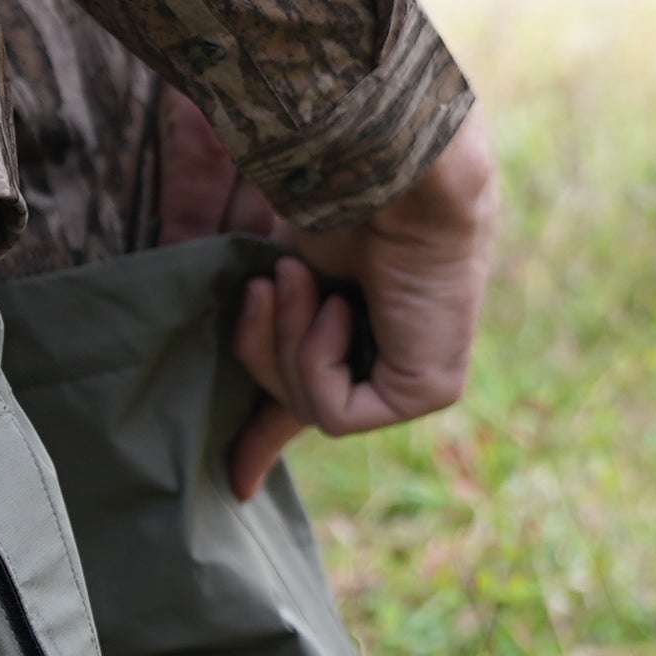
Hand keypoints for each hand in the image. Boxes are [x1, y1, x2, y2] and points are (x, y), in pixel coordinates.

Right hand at [222, 110, 496, 500]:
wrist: (389, 171)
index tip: (238, 484)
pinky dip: (317, 357)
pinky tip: (341, 307)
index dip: (265, 437)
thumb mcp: (277, 281)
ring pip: (307, 407)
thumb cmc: (335, 202)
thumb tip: (227, 388)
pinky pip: (334, 412)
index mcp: (366, 324)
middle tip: (270, 284)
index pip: (313, 394)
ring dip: (287, 340)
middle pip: (293, 398)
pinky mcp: (428, 390)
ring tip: (301, 277)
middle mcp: (396, 352)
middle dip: (265, 349)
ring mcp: (416, 375)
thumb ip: (264, 338)